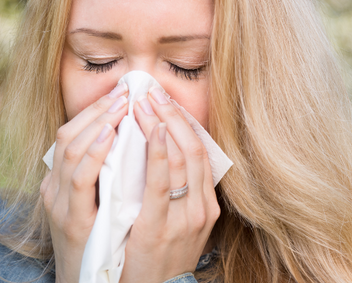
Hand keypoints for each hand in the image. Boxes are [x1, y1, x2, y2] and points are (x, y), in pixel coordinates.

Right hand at [40, 84, 129, 282]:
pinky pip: (81, 180)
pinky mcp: (72, 222)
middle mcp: (53, 189)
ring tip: (121, 104)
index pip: (71, 134)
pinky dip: (95, 153)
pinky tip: (112, 135)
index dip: (95, 110)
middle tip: (126, 91)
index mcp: (60, 182)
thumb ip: (105, 175)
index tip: (121, 92)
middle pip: (69, 136)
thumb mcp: (96, 204)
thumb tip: (130, 142)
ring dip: (97, 123)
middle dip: (98, 110)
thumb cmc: (98, 242)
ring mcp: (60, 205)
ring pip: (71, 151)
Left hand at [120, 87, 219, 282]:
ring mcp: (185, 217)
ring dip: (163, 126)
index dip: (184, 123)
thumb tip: (165, 160)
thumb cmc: (163, 259)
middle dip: (173, 116)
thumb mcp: (182, 227)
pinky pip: (163, 184)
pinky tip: (154, 132)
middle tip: (153, 93)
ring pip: (183, 160)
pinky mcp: (160, 227)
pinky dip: (161, 154)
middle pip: (194, 150)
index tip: (165, 101)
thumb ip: (180, 196)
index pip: (201, 153)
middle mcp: (202, 208)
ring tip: (144, 104)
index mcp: (207, 205)